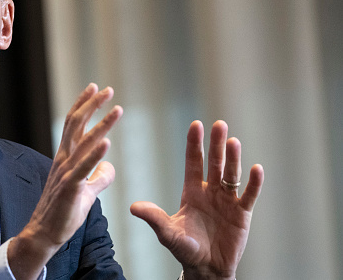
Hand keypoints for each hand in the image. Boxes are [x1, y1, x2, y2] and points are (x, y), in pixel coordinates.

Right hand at [8, 84, 122, 278]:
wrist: (45, 234)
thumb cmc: (63, 212)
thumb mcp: (87, 191)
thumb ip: (99, 177)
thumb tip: (110, 166)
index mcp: (66, 158)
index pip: (74, 124)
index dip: (84, 104)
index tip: (95, 88)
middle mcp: (64, 160)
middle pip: (77, 125)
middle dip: (92, 105)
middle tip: (107, 89)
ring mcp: (66, 173)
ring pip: (84, 142)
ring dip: (102, 124)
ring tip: (117, 109)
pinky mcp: (71, 188)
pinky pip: (84, 168)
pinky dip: (95, 154)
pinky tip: (107, 142)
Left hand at [130, 120, 263, 279]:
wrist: (207, 268)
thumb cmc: (185, 248)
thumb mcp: (167, 233)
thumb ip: (154, 218)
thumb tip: (133, 207)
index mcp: (192, 191)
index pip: (193, 162)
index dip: (194, 144)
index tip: (196, 125)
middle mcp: (210, 191)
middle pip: (214, 163)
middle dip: (216, 144)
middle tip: (219, 124)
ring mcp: (227, 201)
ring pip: (231, 175)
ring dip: (233, 159)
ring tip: (234, 142)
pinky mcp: (242, 214)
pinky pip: (249, 195)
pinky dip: (254, 183)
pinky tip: (256, 168)